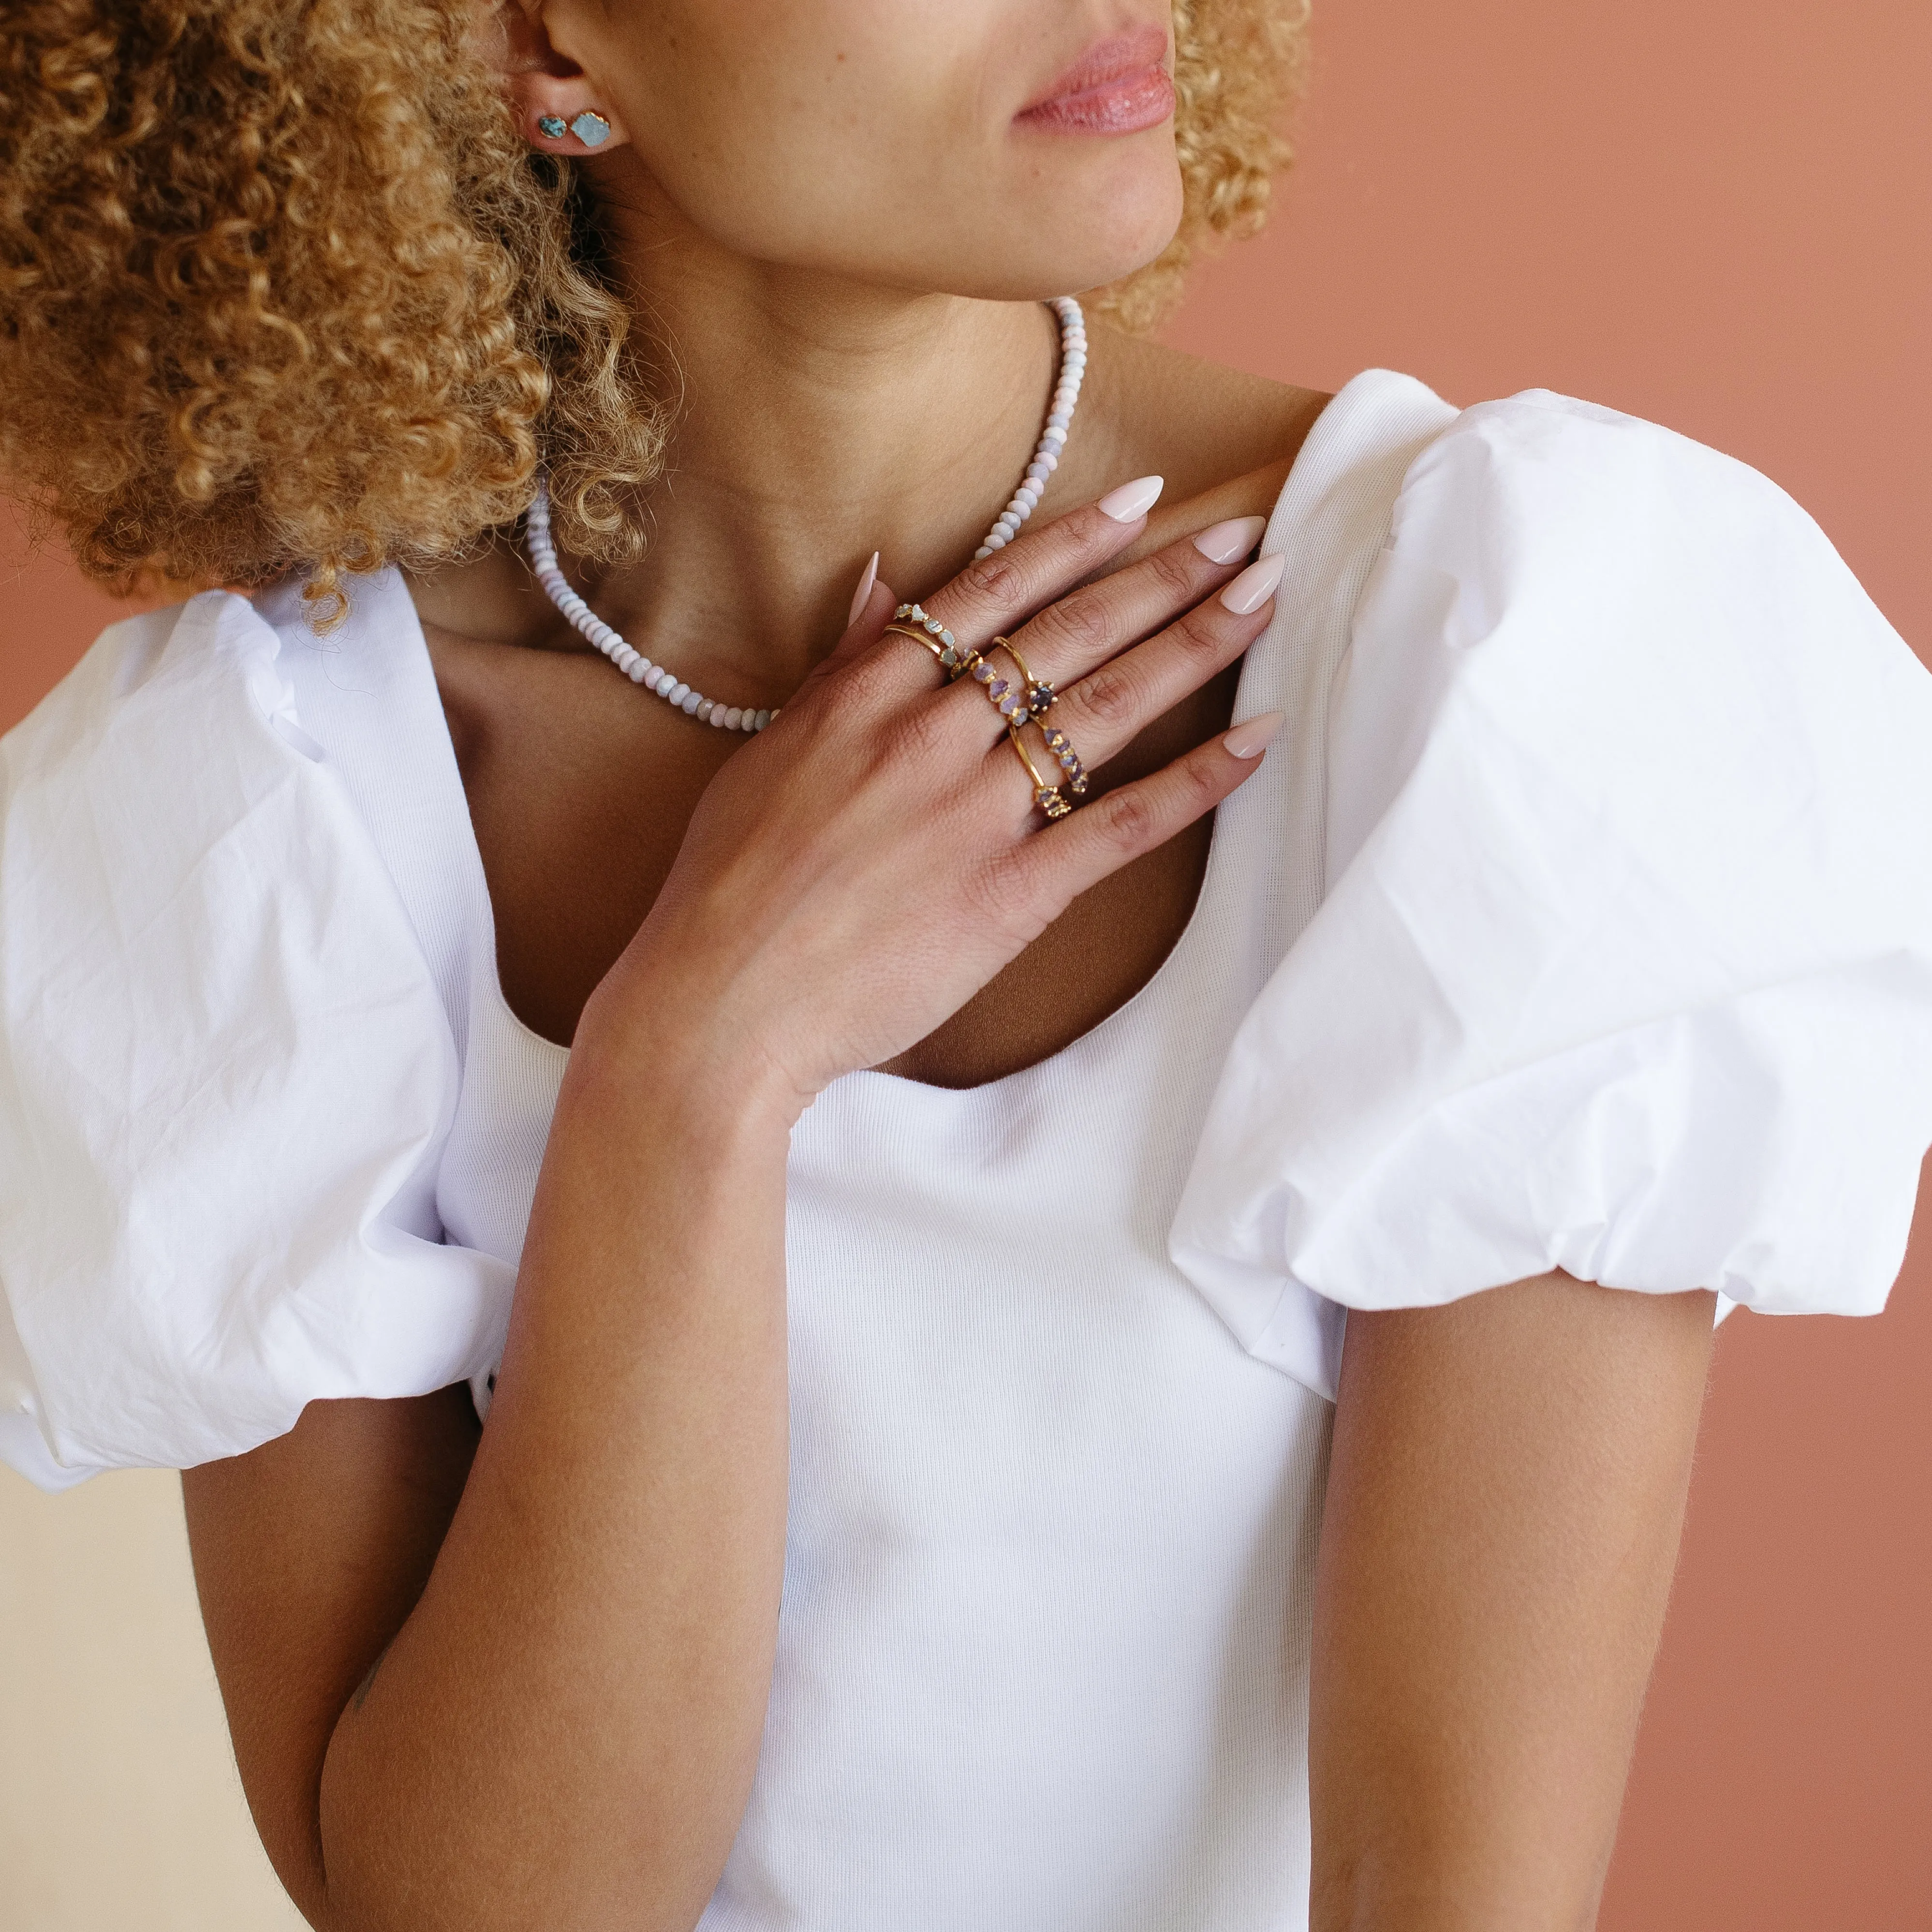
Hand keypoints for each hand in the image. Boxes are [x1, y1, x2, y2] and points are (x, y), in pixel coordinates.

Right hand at [584, 481, 1285, 1119]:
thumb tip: (881, 581)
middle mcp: (929, 737)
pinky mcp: (1008, 895)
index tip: (1144, 502)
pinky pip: (1122, 825)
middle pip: (1068, 634)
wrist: (719, 1004)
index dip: (1076, 541)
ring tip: (1265, 598)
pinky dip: (1196, 781)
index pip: (991, 593)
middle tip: (1243, 536)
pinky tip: (1257, 738)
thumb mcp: (768, 752)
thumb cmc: (726, 886)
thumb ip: (838, 665)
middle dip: (1163, 577)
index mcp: (865, 697)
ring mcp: (974, 814)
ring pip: (1106, 708)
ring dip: (1194, 644)